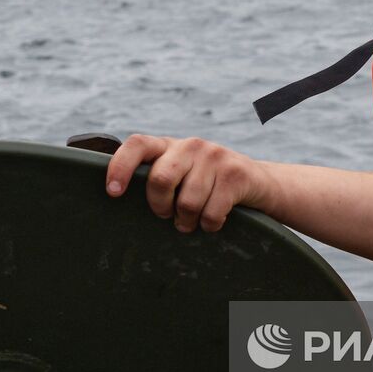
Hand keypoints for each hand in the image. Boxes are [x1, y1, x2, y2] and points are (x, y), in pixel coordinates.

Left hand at [104, 134, 267, 232]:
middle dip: (160, 207)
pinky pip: (211, 213)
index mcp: (168, 145)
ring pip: (187, 203)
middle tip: (166, 215)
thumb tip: (115, 195)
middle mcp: (190, 145)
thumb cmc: (206, 185)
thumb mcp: (180, 174)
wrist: (259, 183)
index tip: (113, 193)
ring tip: (192, 221)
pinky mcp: (235, 173)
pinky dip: (210, 225)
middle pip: (160, 179)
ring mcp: (214, 156)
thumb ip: (155, 177)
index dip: (120, 167)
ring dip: (188, 222)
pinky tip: (214, 219)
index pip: (136, 145)